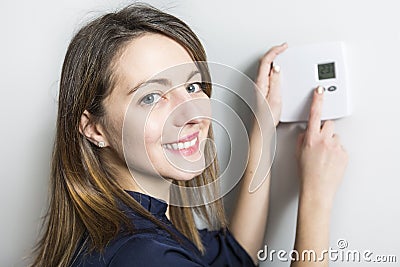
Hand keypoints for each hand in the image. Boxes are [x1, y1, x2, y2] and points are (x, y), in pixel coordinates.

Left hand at [255, 43, 287, 126]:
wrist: (262, 127)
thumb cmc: (267, 117)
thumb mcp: (275, 98)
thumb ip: (275, 81)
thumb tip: (276, 68)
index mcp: (260, 82)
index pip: (266, 61)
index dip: (275, 51)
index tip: (284, 47)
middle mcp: (258, 83)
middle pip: (264, 61)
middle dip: (275, 52)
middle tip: (284, 48)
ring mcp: (259, 86)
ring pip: (265, 67)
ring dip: (274, 59)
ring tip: (282, 55)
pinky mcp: (262, 90)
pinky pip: (267, 74)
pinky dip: (273, 68)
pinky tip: (279, 69)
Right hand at [296, 87, 347, 205]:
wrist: (317, 188)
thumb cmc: (306, 174)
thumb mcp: (298, 154)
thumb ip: (301, 139)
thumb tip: (305, 133)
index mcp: (311, 138)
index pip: (314, 114)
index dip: (317, 100)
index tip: (320, 90)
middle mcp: (324, 140)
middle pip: (328, 124)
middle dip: (324, 130)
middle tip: (320, 141)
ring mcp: (335, 147)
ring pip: (335, 137)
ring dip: (330, 142)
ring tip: (324, 155)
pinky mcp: (344, 154)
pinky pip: (340, 147)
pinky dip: (336, 152)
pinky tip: (330, 161)